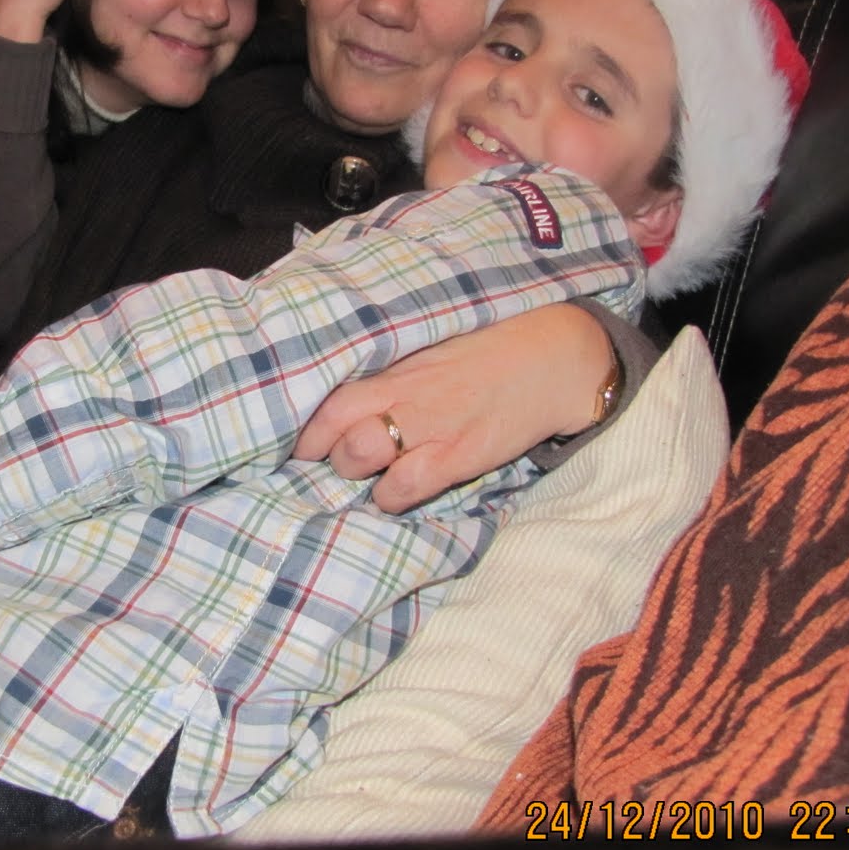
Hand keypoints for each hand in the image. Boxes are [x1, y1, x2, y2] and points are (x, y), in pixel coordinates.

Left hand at [294, 303, 614, 512]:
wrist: (552, 360)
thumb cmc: (487, 355)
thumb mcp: (430, 352)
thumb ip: (390, 374)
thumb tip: (345, 399)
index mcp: (395, 367)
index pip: (330, 395)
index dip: (306, 426)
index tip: (296, 444)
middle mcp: (404, 393)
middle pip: (334, 428)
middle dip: (321, 453)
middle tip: (327, 465)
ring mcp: (429, 425)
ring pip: (359, 456)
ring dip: (353, 474)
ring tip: (365, 477)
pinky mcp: (457, 455)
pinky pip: (404, 486)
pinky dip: (390, 498)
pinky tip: (396, 495)